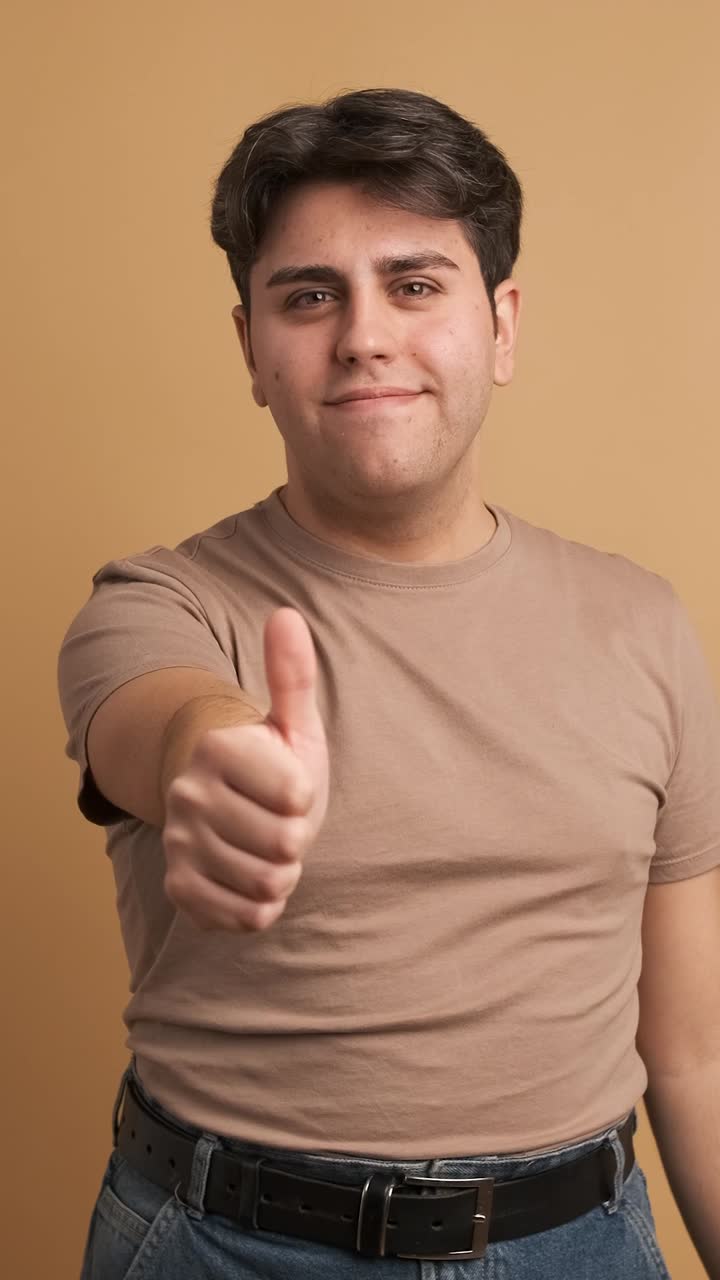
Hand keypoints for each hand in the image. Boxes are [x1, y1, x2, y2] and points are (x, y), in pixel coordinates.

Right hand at [162, 608, 328, 931]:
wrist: (232, 808)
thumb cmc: (274, 762)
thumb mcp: (293, 722)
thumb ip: (292, 674)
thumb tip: (287, 615)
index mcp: (217, 747)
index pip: (297, 794)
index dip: (306, 795)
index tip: (289, 784)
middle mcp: (187, 794)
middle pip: (285, 843)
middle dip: (297, 838)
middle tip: (279, 821)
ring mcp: (178, 843)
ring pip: (268, 883)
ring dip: (281, 871)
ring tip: (266, 847)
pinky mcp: (180, 888)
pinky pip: (245, 916)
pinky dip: (261, 904)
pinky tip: (249, 877)